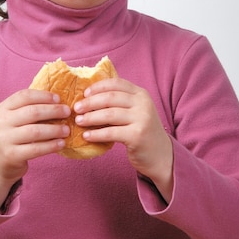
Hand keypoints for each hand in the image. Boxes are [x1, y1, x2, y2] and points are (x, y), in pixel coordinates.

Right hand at [0, 89, 70, 208]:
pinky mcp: (11, 155)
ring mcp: (5, 139)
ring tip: (66, 130)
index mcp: (4, 107)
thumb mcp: (15, 117)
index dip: (44, 96)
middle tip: (67, 112)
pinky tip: (61, 143)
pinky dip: (51, 146)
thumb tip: (58, 100)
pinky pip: (36, 149)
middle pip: (33, 112)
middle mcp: (2, 121)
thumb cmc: (13, 133)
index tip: (59, 99)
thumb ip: (30, 107)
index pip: (25, 96)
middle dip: (53, 111)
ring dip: (55, 130)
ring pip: (35, 131)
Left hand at [74, 78, 173, 201]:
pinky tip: (86, 135)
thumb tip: (89, 96)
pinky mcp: (137, 136)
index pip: (116, 83)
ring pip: (109, 114)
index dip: (98, 86)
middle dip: (90, 102)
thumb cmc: (142, 131)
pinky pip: (111, 133)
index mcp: (141, 94)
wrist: (161, 156)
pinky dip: (96, 134)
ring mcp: (142, 119)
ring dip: (90, 117)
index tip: (84, 93)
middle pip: (110, 98)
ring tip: (78, 121)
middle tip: (76, 108)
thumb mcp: (136, 111)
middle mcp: (143, 104)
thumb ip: (120, 101)